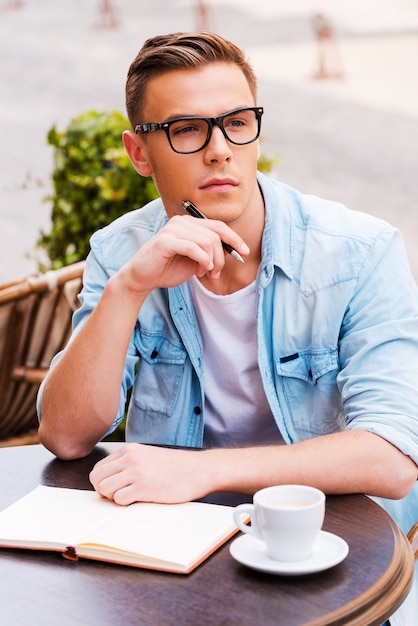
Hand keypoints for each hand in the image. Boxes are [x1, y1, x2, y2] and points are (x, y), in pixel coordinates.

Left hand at [89, 443, 211, 504]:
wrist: (198, 470)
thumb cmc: (176, 467)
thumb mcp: (148, 456)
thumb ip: (130, 463)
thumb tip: (110, 480)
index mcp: (129, 450)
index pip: (99, 468)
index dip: (104, 481)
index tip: (115, 488)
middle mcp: (130, 458)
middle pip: (97, 478)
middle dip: (104, 491)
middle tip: (119, 495)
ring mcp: (136, 472)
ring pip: (104, 489)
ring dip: (114, 497)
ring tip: (130, 497)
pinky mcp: (144, 487)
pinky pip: (119, 499)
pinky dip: (125, 503)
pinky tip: (139, 499)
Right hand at [118, 215, 248, 295]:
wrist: (142, 278)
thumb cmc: (167, 268)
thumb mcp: (195, 260)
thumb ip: (210, 252)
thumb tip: (232, 249)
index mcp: (188, 223)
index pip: (218, 226)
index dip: (235, 238)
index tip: (245, 252)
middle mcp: (181, 222)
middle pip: (216, 234)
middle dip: (222, 256)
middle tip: (216, 273)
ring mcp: (173, 229)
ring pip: (208, 242)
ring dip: (212, 262)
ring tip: (204, 274)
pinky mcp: (166, 241)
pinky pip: (195, 249)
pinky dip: (203, 262)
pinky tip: (199, 272)